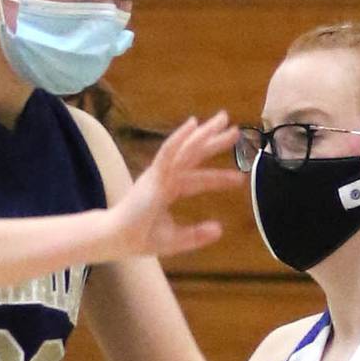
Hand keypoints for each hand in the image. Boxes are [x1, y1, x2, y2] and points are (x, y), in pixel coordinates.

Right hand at [104, 113, 242, 261]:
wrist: (119, 239)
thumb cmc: (141, 237)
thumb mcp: (175, 240)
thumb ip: (196, 235)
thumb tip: (220, 230)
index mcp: (169, 189)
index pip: (198, 179)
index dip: (218, 178)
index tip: (240, 178)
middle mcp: (166, 176)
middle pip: (194, 155)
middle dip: (213, 141)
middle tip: (235, 129)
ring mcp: (159, 173)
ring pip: (186, 149)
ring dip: (204, 133)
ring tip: (223, 120)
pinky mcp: (154, 175)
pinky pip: (168, 152)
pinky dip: (180, 137)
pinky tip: (193, 123)